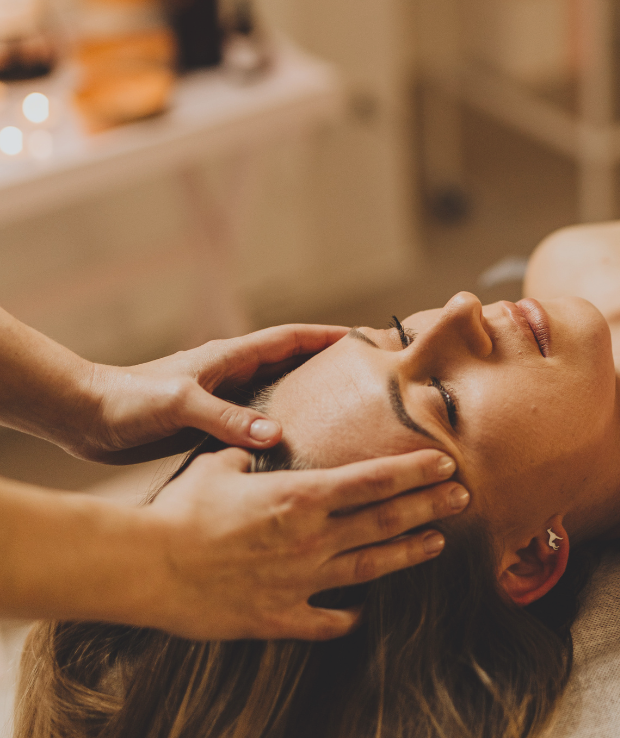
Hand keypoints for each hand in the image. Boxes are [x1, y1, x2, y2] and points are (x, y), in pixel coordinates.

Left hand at [79, 324, 347, 463]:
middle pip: (293, 365)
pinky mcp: (211, 424)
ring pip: (278, 396)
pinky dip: (283, 430)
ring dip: (309, 401)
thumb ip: (227, 417)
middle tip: (367, 382)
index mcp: (230, 358)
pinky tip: (298, 451)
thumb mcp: (180, 404)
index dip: (328, 336)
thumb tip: (279, 434)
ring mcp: (224, 400)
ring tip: (346, 418)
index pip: (291, 339)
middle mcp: (233, 375)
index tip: (365, 338)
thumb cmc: (128, 400)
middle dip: (329, 367)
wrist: (84, 417)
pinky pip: (258, 424)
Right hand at [142, 448, 469, 640]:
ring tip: (437, 542)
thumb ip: (252, 451)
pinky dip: (348, 617)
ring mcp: (301, 581)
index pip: (375, 479)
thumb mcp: (221, 465)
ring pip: (371, 567)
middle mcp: (312, 538)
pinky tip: (362, 613)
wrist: (146, 565)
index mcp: (301, 496)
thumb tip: (263, 436)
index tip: (445, 462)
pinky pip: (326, 621)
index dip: (416, 471)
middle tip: (462, 497)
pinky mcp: (280, 617)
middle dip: (429, 506)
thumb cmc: (180, 509)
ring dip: (408, 552)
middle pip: (385, 520)